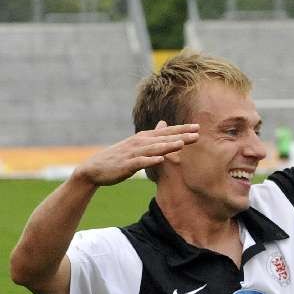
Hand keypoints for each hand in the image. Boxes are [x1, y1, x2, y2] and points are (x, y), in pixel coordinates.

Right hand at [74, 121, 199, 185]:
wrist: (94, 169)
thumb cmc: (119, 157)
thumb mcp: (137, 144)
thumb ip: (152, 135)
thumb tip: (164, 124)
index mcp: (144, 138)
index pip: (166, 132)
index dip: (182, 129)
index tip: (198, 127)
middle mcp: (140, 143)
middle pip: (164, 138)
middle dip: (181, 135)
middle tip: (197, 133)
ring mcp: (133, 153)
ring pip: (153, 148)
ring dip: (167, 146)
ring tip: (182, 144)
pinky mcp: (127, 165)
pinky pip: (140, 162)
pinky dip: (150, 161)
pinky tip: (161, 160)